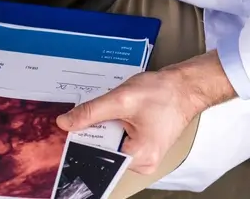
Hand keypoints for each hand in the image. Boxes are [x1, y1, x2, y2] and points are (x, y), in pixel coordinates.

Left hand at [55, 51, 235, 173]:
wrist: (183, 87)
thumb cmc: (163, 93)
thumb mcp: (121, 99)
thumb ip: (91, 113)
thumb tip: (66, 123)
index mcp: (139, 157)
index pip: (98, 157)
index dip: (82, 142)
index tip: (72, 128)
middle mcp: (142, 163)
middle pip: (102, 151)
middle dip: (94, 132)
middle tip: (101, 113)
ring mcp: (142, 156)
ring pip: (107, 145)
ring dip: (103, 128)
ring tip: (115, 111)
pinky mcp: (140, 147)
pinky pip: (116, 140)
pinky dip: (111, 127)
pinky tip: (118, 114)